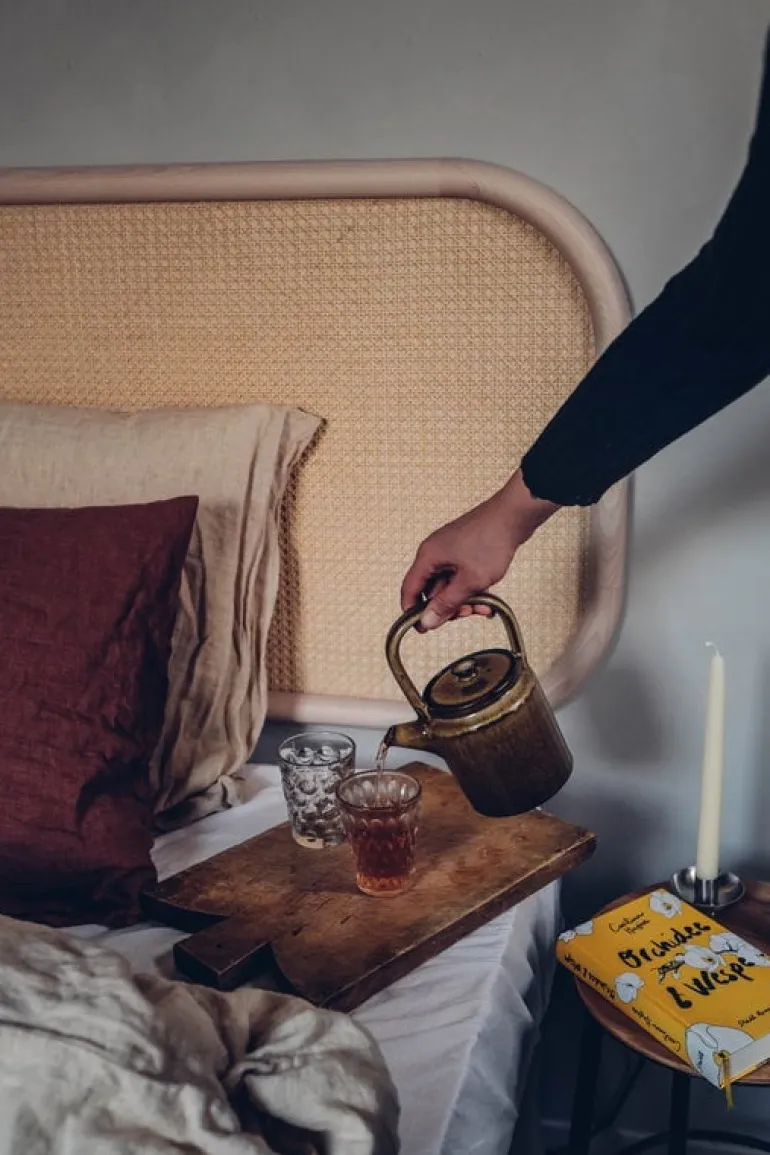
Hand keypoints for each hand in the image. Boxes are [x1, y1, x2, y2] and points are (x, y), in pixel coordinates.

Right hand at [400, 470, 559, 629]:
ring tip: (483, 607)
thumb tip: (427, 621)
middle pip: (432, 590)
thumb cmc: (491, 542)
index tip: (424, 629)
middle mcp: (435, 553)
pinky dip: (471, 588)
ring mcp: (450, 551)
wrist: (514, 515)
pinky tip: (487, 598)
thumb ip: (447, 603)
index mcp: (428, 556)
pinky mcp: (464, 551)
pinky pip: (461, 576)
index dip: (413, 612)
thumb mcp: (470, 581)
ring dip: (464, 600)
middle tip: (467, 614)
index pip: (410, 589)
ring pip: (449, 585)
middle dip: (449, 606)